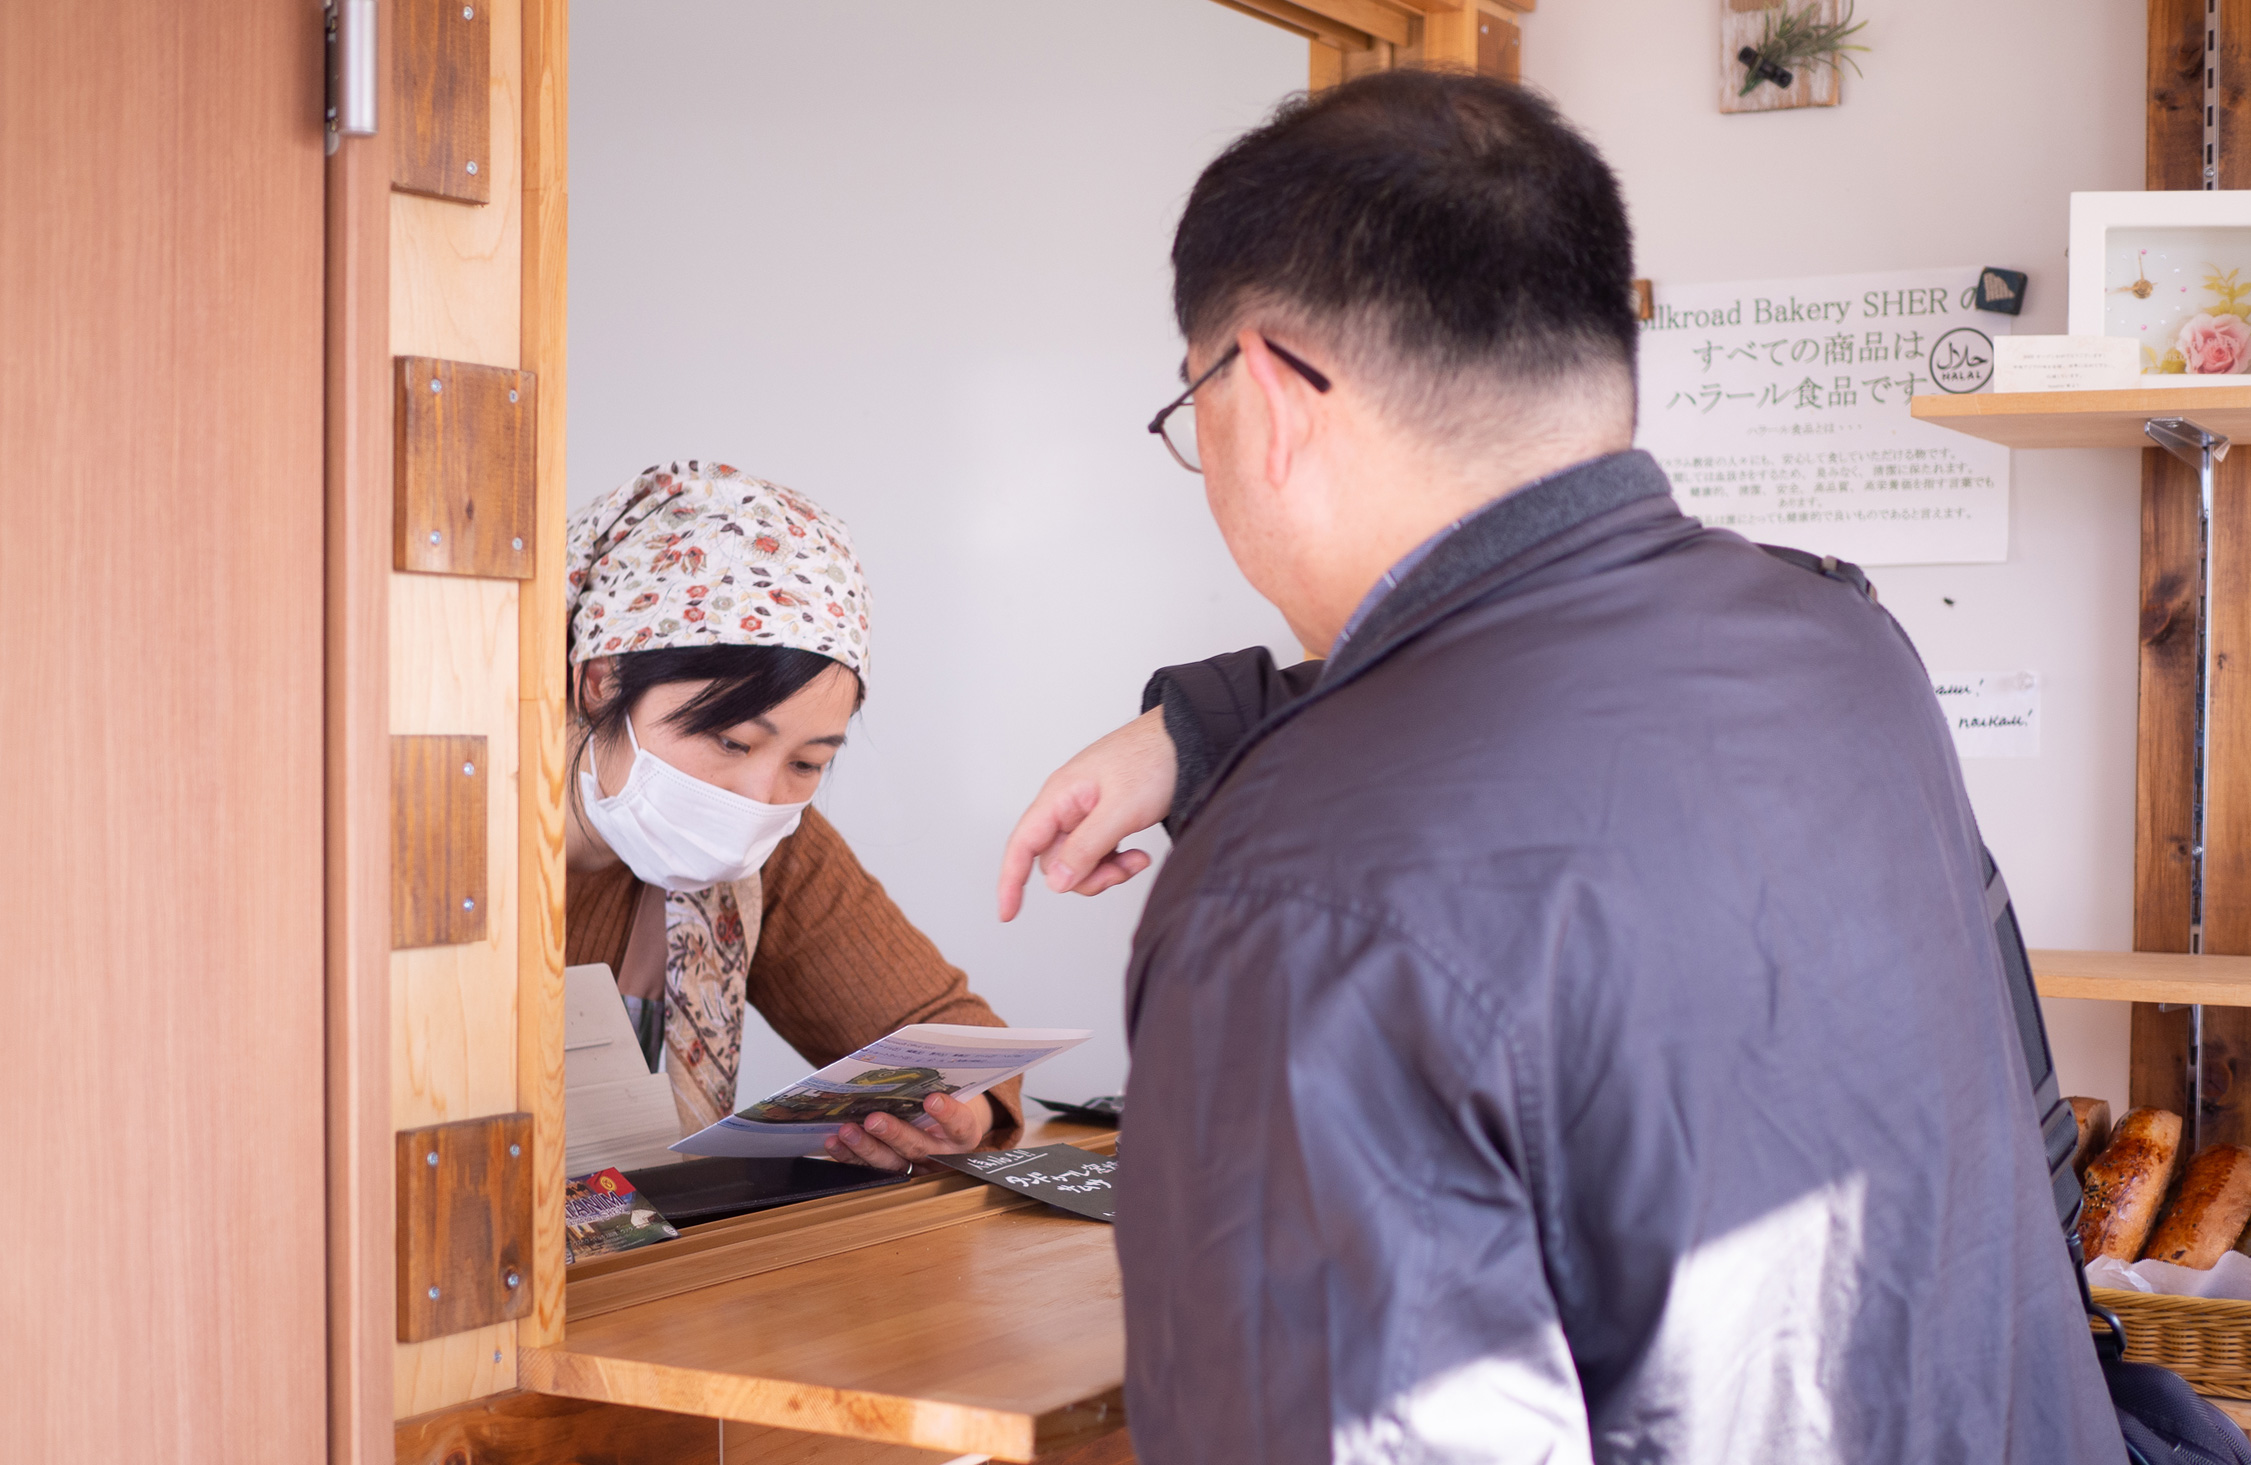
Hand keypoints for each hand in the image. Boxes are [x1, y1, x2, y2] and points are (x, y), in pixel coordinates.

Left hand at [824, 1091, 992, 1172]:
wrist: (944, 1131)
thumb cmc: (945, 1102)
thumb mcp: (951, 1092)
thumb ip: (936, 1082)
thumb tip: (905, 1055)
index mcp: (962, 1134)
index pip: (960, 1125)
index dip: (948, 1114)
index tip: (932, 1099)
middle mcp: (941, 1155)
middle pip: (918, 1148)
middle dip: (894, 1133)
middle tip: (874, 1119)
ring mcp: (915, 1168)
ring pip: (891, 1164)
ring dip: (866, 1147)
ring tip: (847, 1130)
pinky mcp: (891, 1173)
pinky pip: (869, 1169)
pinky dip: (849, 1156)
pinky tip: (835, 1141)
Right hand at [997, 707, 1177, 920]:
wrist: (1187, 737)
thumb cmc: (1154, 758)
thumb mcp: (1120, 809)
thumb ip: (1086, 847)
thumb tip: (1056, 882)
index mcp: (1059, 796)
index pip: (1022, 844)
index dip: (1010, 880)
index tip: (1007, 913)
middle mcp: (1066, 804)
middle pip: (1055, 861)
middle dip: (1086, 877)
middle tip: (1121, 871)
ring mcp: (1086, 812)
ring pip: (1079, 861)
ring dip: (1106, 871)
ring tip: (1137, 860)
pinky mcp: (1106, 818)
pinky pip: (1098, 853)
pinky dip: (1116, 862)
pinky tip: (1138, 855)